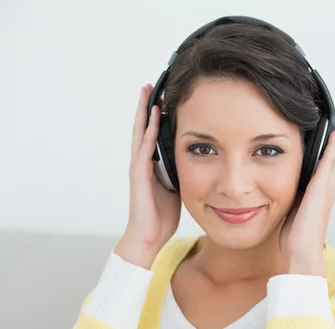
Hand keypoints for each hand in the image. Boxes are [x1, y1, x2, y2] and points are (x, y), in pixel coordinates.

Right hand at [115, 84, 180, 268]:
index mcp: (151, 164)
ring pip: (141, 132)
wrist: (149, 237)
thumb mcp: (176, 187)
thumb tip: (196, 160)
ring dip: (145, 111)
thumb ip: (180, 171)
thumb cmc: (161, 215)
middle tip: (151, 85)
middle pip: (143, 127)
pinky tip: (155, 115)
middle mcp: (142, 162)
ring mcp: (138, 167)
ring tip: (149, 91)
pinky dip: (150, 130)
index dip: (156, 116)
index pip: (152, 134)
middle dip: (147, 106)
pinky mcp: (139, 175)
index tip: (163, 97)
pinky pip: (145, 148)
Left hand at [279, 118, 334, 275]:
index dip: (330, 153)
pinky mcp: (321, 190)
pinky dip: (333, 149)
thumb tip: (282, 190)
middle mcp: (326, 191)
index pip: (326, 169)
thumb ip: (292, 199)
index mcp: (318, 196)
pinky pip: (328, 164)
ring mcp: (325, 190)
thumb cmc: (296, 238)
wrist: (302, 253)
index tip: (332, 138)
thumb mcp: (292, 212)